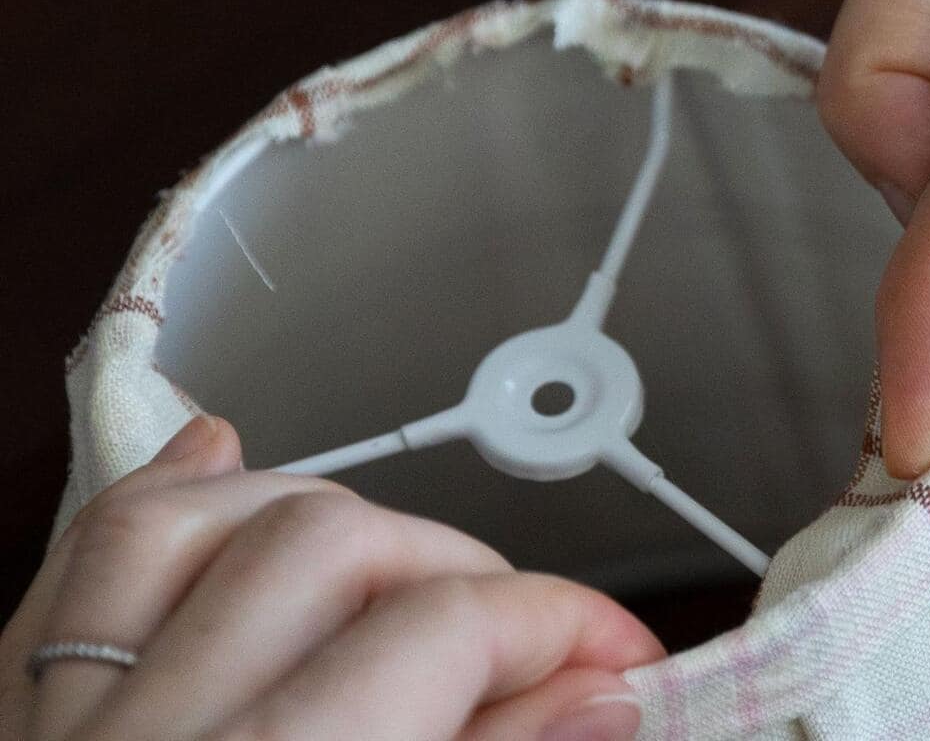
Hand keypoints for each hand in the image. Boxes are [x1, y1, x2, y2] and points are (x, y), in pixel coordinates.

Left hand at [0, 417, 662, 739]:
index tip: (621, 657)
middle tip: (531, 642)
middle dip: (464, 575)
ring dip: (324, 521)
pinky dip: (166, 504)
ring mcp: (69, 728)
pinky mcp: (23, 728)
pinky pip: (78, 569)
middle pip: (330, 549)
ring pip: (198, 524)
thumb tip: (596, 695)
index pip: (439, 635)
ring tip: (405, 577)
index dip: (564, 626)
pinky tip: (227, 465)